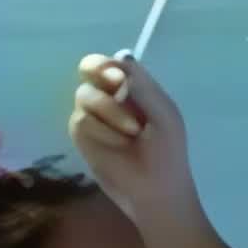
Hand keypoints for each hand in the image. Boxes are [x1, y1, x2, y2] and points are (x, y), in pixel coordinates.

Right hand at [66, 53, 196, 219]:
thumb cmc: (167, 152)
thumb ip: (142, 86)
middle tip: (115, 86)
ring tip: (133, 133)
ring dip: (111, 112)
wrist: (156, 191)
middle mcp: (110, 97)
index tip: (117, 76)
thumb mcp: (164, 114)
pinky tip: (118, 146)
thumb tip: (121, 55)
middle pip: (89, 69)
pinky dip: (102, 132)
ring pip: (85, 95)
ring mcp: (93, 116)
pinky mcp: (82, 137)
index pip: (112, 63)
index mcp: (134, 89)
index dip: (109, 63)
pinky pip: (80, 121)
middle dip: (98, 72)